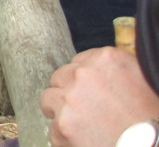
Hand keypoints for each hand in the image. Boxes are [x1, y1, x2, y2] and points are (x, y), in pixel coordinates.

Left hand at [40, 46, 158, 146]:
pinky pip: (53, 128)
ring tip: (82, 126)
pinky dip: (64, 136)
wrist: (152, 146)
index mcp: (106, 59)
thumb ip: (115, 69)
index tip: (93, 91)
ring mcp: (70, 99)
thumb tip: (101, 67)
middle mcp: (83, 74)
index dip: (85, 79)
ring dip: (61, 111)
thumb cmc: (152, 118)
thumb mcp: (141, 80)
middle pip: (61, 77)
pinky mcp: (62, 125)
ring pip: (49, 99)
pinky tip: (83, 140)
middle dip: (69, 92)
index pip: (80, 61)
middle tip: (87, 110)